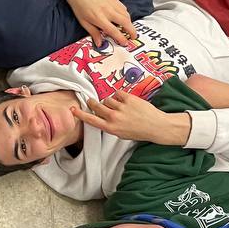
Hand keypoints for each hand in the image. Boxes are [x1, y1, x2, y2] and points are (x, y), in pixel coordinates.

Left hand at [64, 0, 136, 46]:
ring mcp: (111, 4)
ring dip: (130, 23)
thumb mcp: (84, 22)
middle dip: (132, 31)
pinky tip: (123, 17)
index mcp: (99, 18)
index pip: (114, 31)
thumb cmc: (79, 6)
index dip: (121, 38)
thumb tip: (99, 43)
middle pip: (125, 22)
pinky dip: (126, 14)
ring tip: (128, 28)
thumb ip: (93, 33)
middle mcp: (107, 11)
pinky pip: (123, 7)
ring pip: (126, 14)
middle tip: (133, 36)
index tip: (125, 43)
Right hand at [73, 90, 189, 145]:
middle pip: (96, 105)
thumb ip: (109, 125)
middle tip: (93, 101)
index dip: (80, 114)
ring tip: (119, 106)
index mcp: (110, 128)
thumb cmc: (139, 131)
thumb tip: (101, 116)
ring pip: (107, 99)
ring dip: (110, 101)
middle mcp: (114, 117)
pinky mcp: (128, 98)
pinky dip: (120, 96)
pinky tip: (126, 102)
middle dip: (93, 102)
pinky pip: (117, 93)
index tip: (73, 110)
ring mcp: (121, 107)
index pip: (91, 120)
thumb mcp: (120, 134)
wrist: (155, 126)